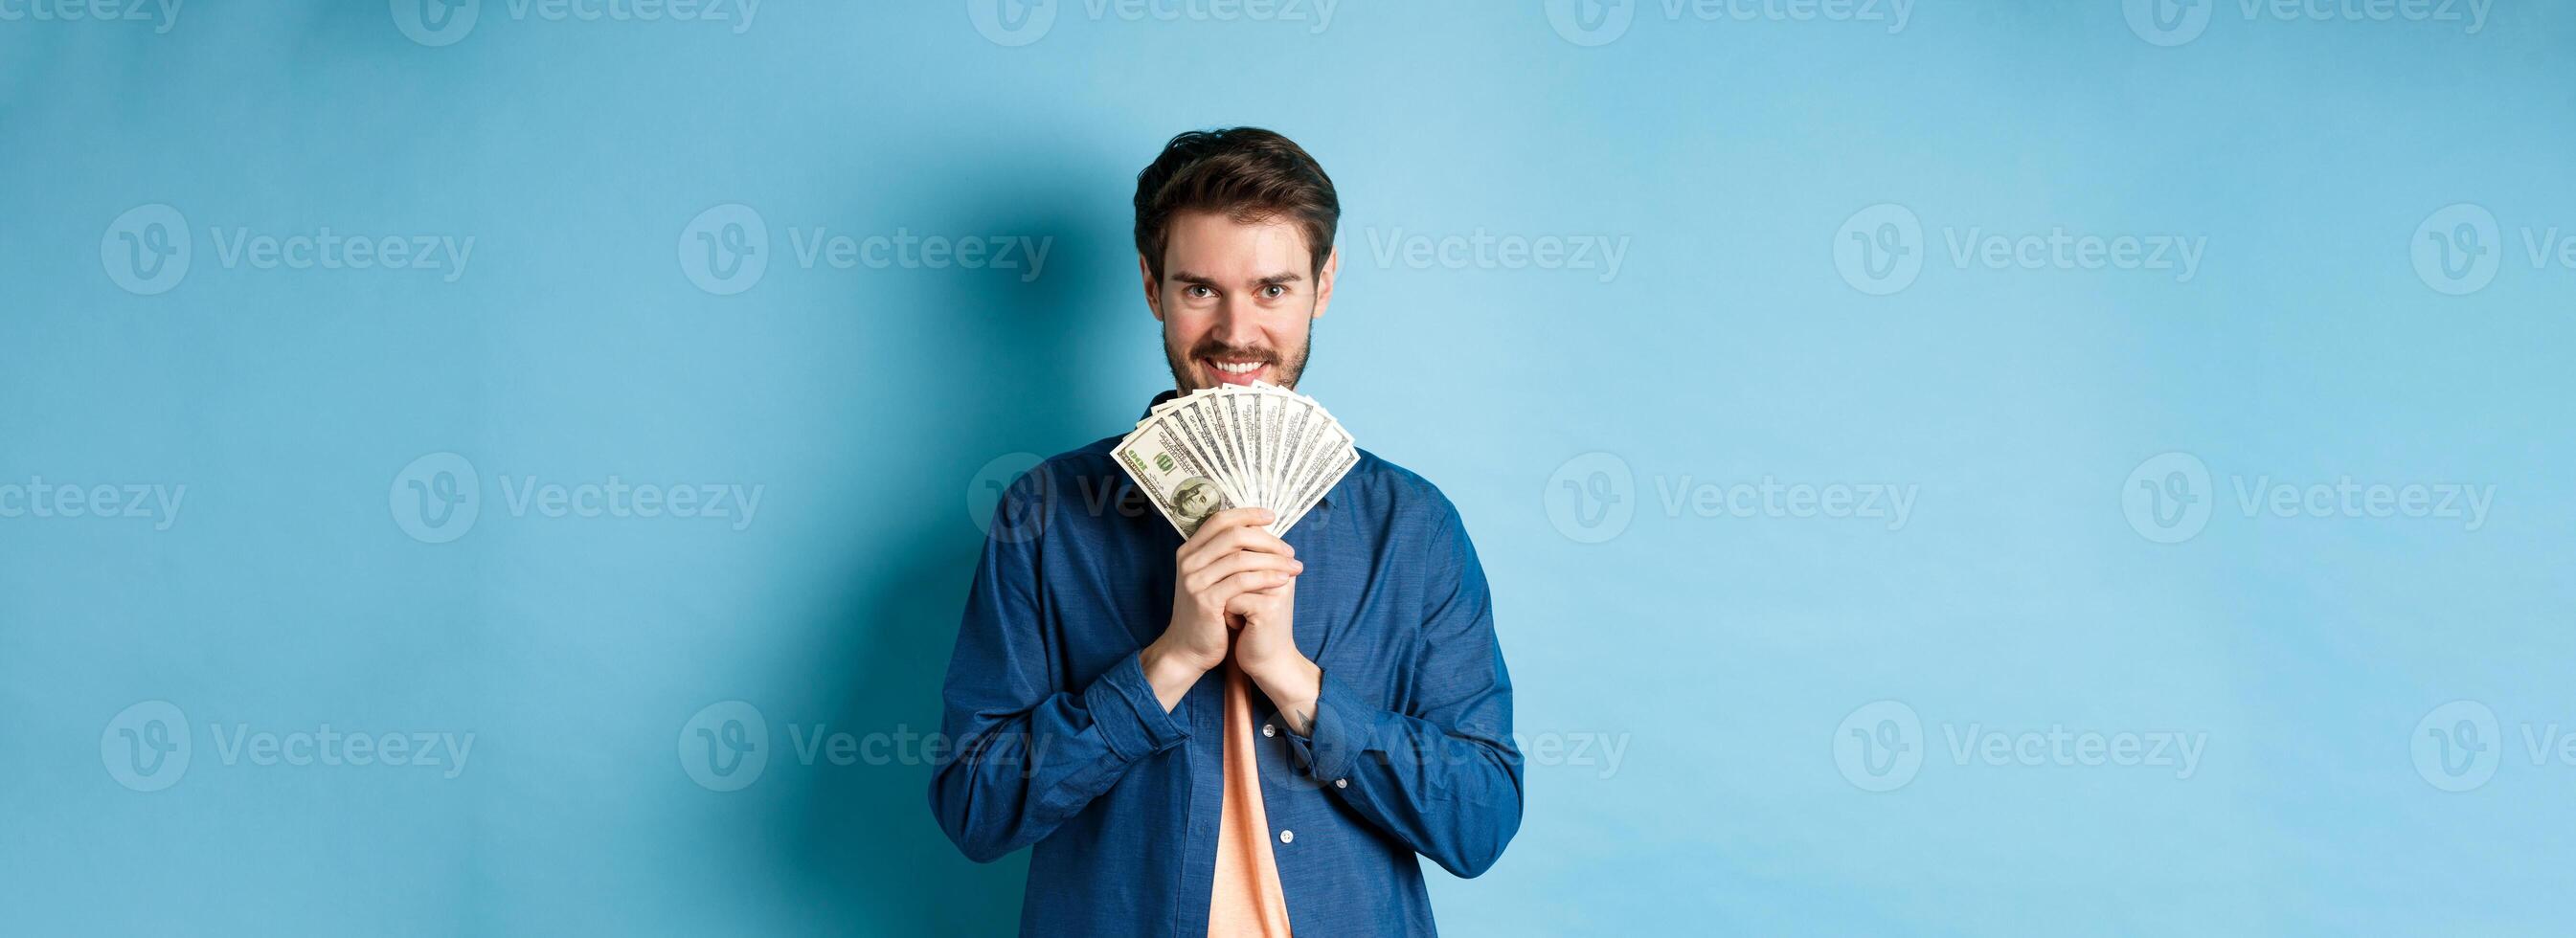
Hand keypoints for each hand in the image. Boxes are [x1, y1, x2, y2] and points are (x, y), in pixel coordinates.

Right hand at [1141, 508, 1299, 708]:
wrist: (1188, 649)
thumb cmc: (1208, 614)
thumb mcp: (1212, 579)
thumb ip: (1226, 556)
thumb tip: (1259, 532)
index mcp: (1189, 551)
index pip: (1220, 520)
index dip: (1247, 514)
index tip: (1272, 517)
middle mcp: (1188, 562)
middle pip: (1233, 535)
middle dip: (1267, 540)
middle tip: (1289, 551)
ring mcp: (1195, 581)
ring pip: (1241, 558)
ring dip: (1273, 560)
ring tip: (1294, 567)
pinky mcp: (1206, 601)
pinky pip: (1242, 581)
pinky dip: (1267, 578)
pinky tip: (1283, 581)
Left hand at [1232, 557, 1319, 735]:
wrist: (1268, 661)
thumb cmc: (1254, 625)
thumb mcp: (1251, 590)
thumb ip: (1242, 565)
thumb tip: (1219, 541)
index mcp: (1280, 564)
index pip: (1247, 544)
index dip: (1229, 566)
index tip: (1236, 592)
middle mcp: (1283, 572)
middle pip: (1238, 559)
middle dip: (1225, 582)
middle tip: (1233, 602)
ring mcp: (1277, 590)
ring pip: (1231, 579)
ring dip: (1226, 598)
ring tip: (1235, 613)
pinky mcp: (1267, 609)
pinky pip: (1231, 599)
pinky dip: (1227, 614)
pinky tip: (1238, 626)